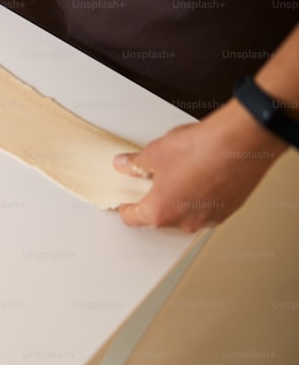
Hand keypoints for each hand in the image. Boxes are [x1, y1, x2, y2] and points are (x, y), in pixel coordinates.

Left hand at [113, 101, 286, 231]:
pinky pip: (207, 208)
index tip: (125, 202)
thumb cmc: (200, 150)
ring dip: (180, 201)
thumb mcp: (155, 153)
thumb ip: (135, 164)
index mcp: (160, 212)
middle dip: (155, 201)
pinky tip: (202, 177)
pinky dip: (201, 197)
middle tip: (154, 182)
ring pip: (185, 214)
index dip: (125, 208)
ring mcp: (209, 218)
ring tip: (181, 174)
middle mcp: (184, 222)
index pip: (132, 219)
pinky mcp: (229, 210)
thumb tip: (124, 165)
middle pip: (160, 218)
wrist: (240, 142)